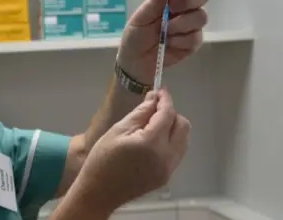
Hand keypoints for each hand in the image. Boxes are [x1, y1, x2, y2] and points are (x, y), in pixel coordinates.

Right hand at [70, 90, 189, 213]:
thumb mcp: (118, 130)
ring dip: (173, 127)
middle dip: (171, 113)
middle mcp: (166, 157)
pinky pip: (177, 152)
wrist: (99, 193)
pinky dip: (170, 141)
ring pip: (183, 140)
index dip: (165, 99)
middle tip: (153, 109)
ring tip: (152, 125)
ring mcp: (168, 169)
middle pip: (183, 126)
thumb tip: (154, 98)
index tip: (159, 90)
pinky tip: (152, 140)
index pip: (167, 114)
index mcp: (151, 143)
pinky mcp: (166, 177)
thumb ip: (140, 113)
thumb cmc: (102, 159)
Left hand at [117, 0, 209, 83]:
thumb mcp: (141, 17)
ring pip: (200, 17)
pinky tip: (169, 44)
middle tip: (171, 12)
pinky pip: (196, 38)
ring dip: (181, 24)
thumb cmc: (136, 35)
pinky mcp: (194, 43)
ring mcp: (191, 26)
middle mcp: (185, 9)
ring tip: (165, 32)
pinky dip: (181, 41)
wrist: (135, 61)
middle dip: (189, 3)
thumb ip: (154, 1)